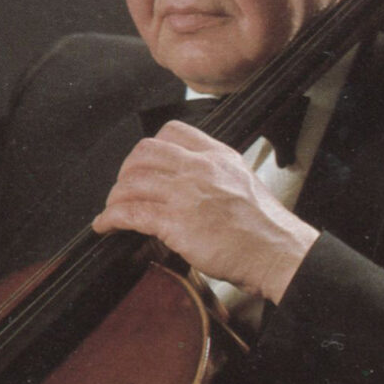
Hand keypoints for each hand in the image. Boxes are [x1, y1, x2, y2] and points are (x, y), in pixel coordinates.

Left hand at [91, 121, 317, 302]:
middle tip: (123, 188)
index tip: (141, 164)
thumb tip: (185, 185)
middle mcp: (199, 168)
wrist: (278, 252)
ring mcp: (185, 194)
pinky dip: (110, 218)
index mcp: (217, 156)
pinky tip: (105, 225)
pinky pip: (129, 213)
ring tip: (112, 210)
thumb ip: (213, 175)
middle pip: (143, 153)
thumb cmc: (265, 227)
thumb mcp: (242, 182)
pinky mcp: (175, 222)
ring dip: (114, 197)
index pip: (172, 132)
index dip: (149, 148)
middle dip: (126, 171)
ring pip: (132, 182)